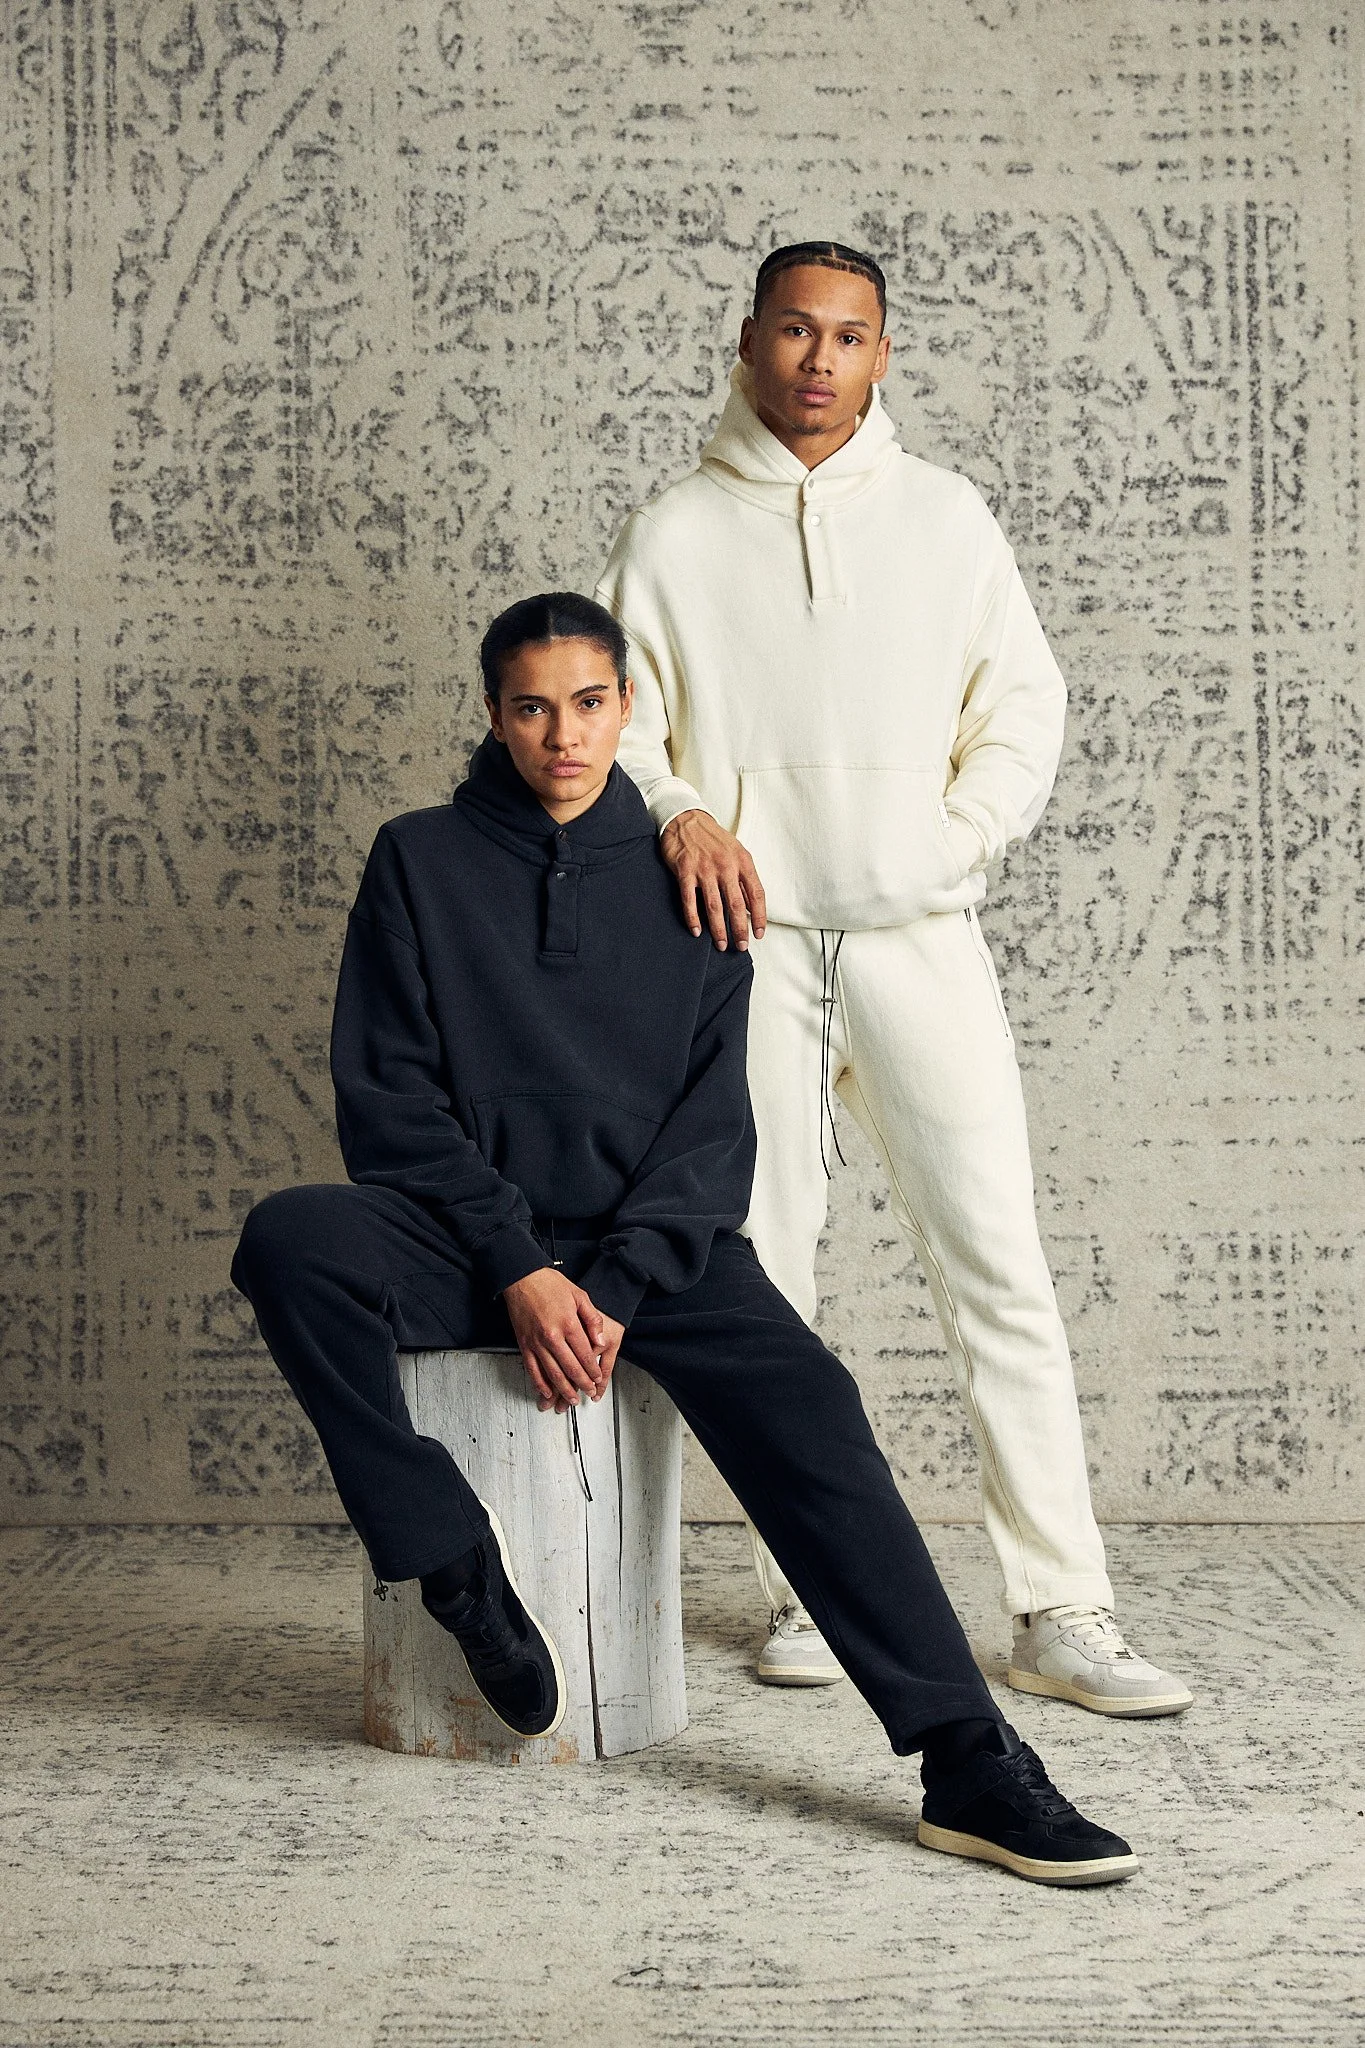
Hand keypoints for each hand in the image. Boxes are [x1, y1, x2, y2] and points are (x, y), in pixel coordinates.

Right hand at [503, 1267, 614, 1413]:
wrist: (521, 1277)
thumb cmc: (549, 1283)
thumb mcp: (579, 1295)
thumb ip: (592, 1319)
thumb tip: (601, 1340)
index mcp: (568, 1324)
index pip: (585, 1355)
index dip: (593, 1370)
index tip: (598, 1378)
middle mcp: (552, 1336)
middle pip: (571, 1368)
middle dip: (582, 1384)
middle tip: (589, 1392)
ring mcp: (536, 1342)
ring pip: (552, 1374)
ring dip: (564, 1390)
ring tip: (572, 1399)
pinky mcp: (524, 1344)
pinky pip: (532, 1369)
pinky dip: (540, 1384)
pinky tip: (546, 1392)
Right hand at [660, 809, 766, 950]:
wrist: (686, 819)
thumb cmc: (712, 839)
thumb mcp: (736, 852)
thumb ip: (743, 877)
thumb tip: (751, 905)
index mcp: (742, 861)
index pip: (756, 894)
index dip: (759, 916)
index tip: (759, 934)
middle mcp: (725, 865)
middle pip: (736, 904)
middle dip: (740, 929)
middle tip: (741, 946)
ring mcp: (704, 868)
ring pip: (714, 906)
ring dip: (719, 929)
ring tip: (722, 944)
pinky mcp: (685, 871)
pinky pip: (690, 900)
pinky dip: (693, 918)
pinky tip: (696, 931)